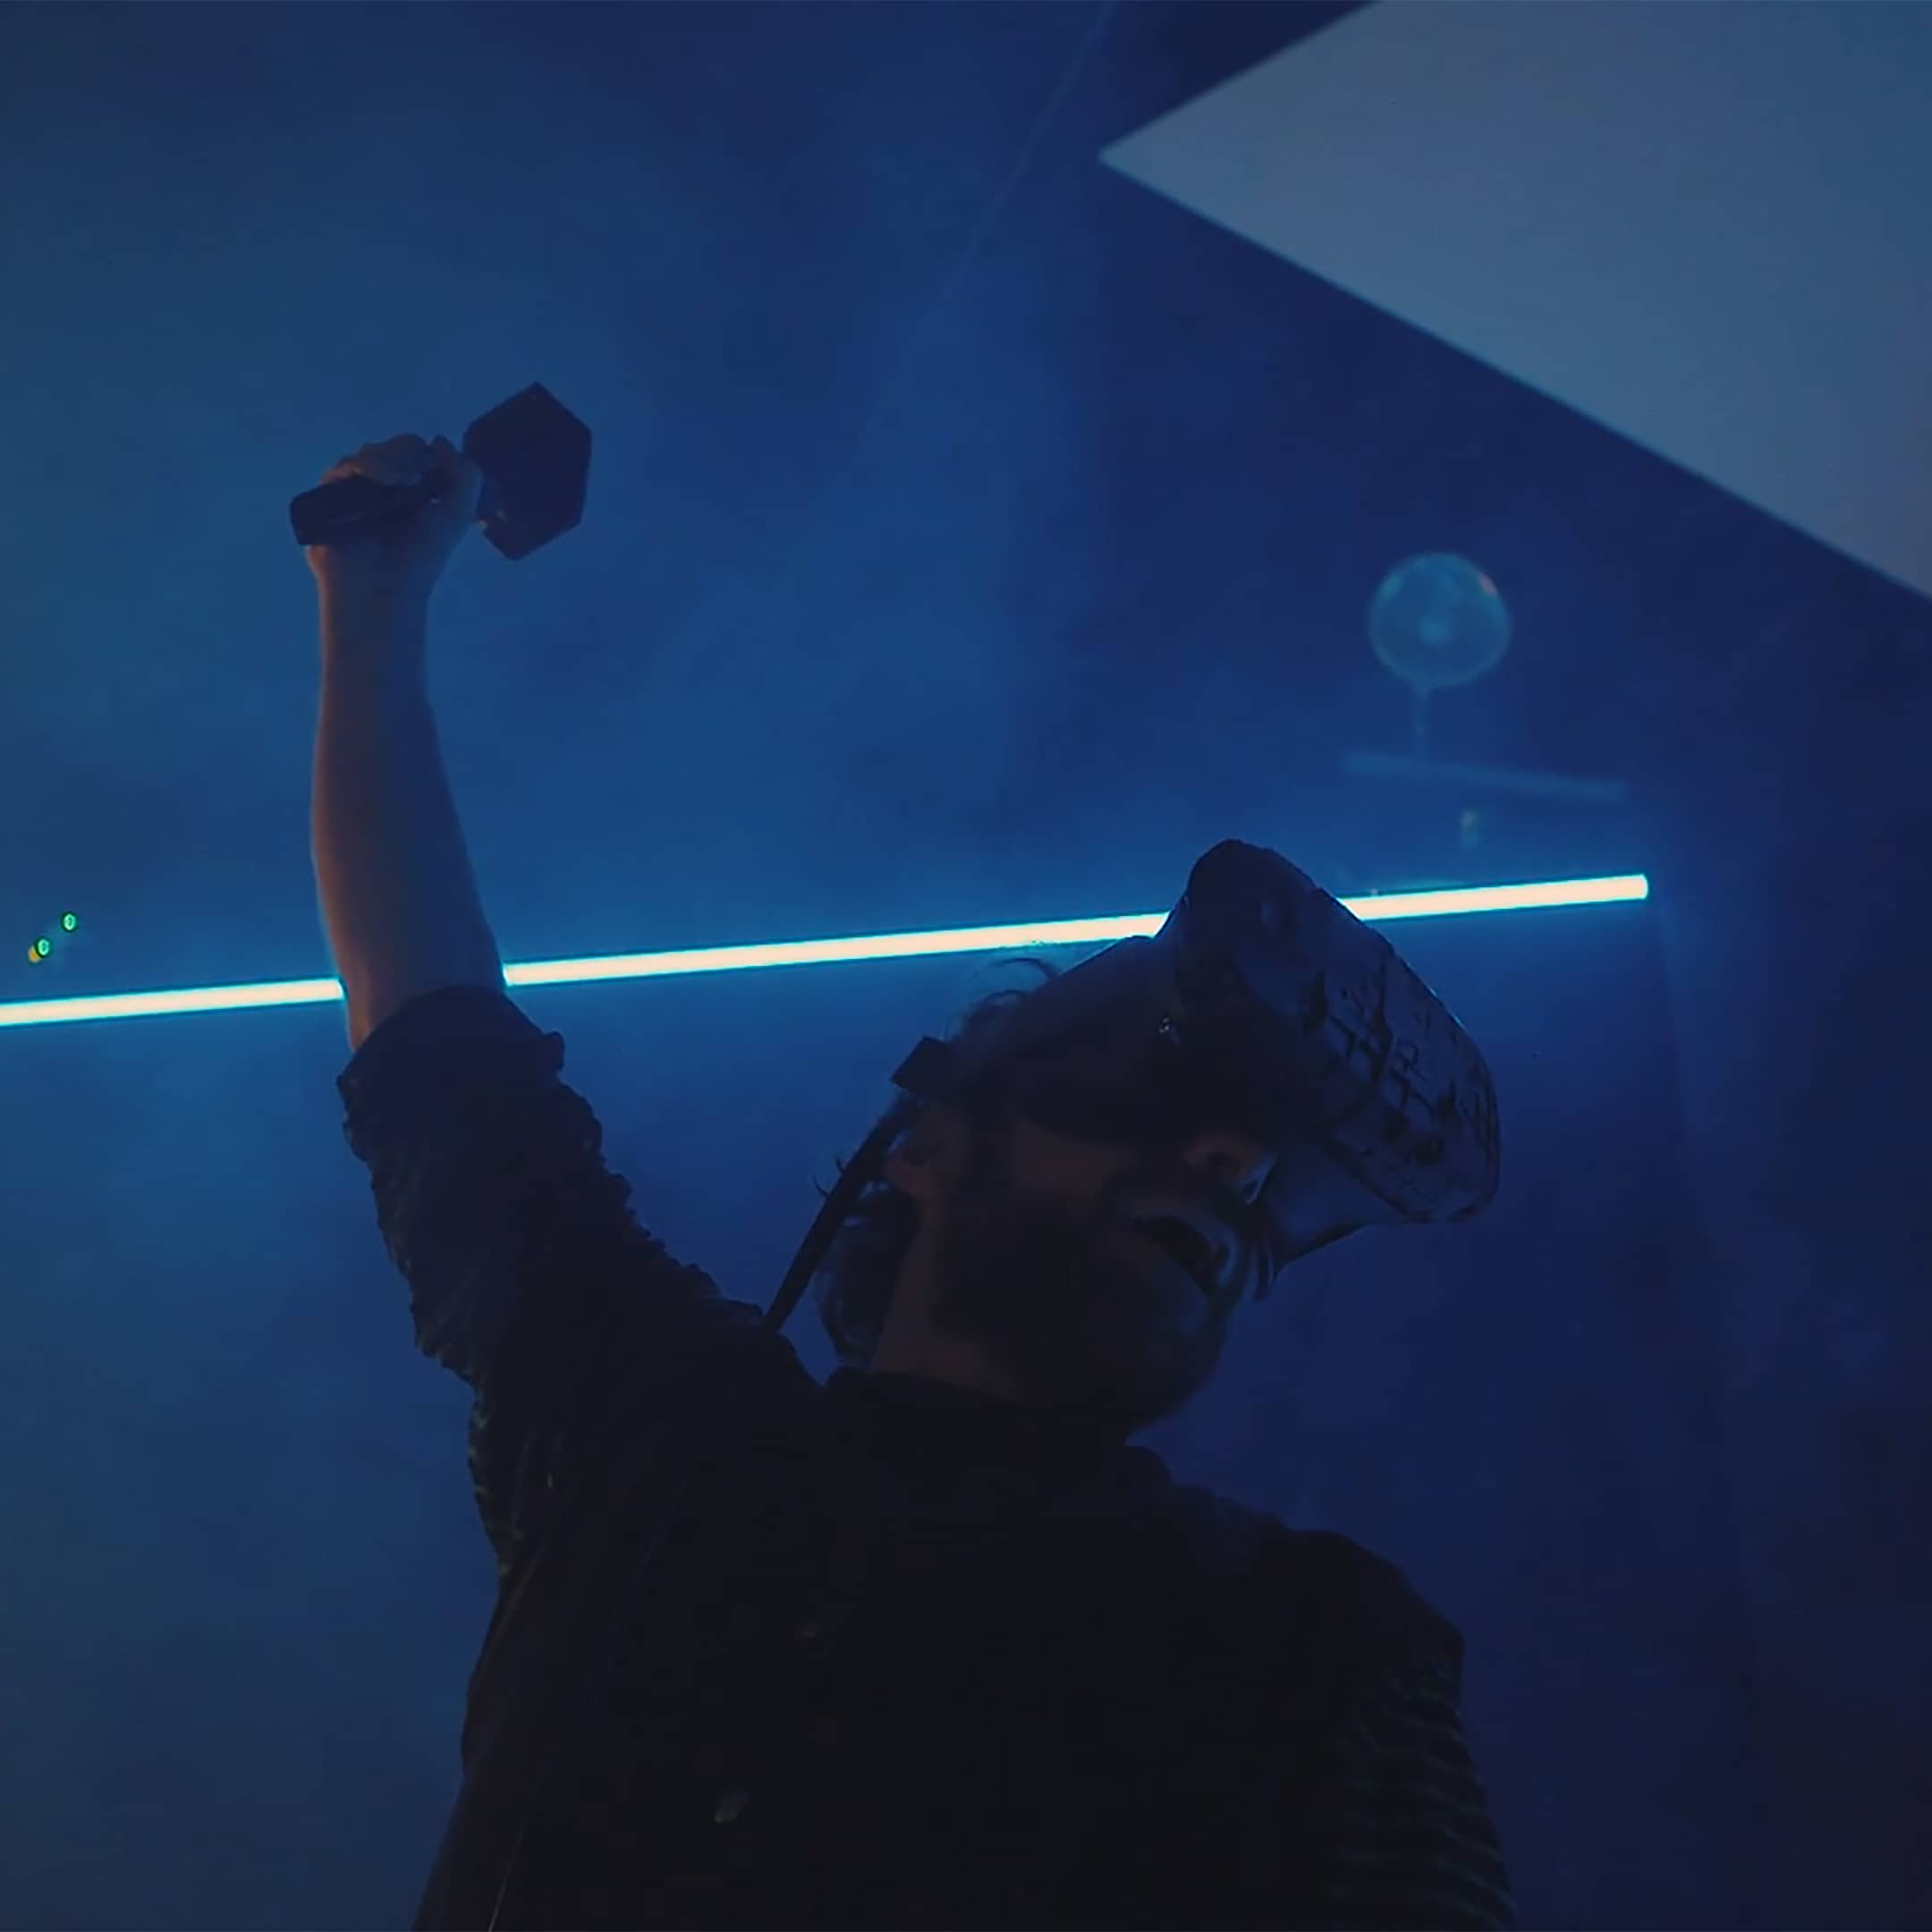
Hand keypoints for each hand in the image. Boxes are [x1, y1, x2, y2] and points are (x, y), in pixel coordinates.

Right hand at [305, 433, 483, 615]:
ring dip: (386, 459)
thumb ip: (466, 475)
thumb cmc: (423, 558)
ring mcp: (356, 492)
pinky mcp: (329, 497)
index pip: (415, 452)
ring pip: (367, 454)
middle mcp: (383, 489)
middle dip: (405, 453)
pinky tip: (379, 481)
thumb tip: (439, 440)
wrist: (385, 588)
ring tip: (399, 481)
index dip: (423, 453)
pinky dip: (360, 468)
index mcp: (413, 490)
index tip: (431, 469)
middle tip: (414, 476)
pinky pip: (341, 469)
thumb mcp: (459, 515)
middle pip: (391, 447)